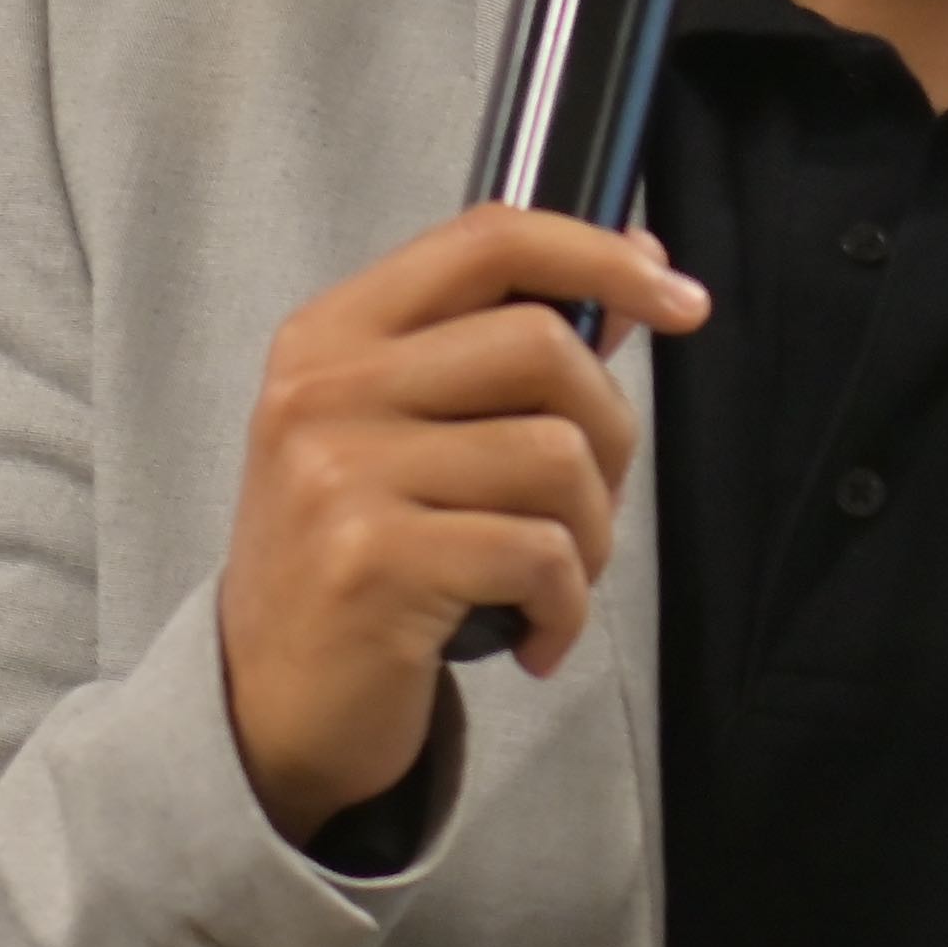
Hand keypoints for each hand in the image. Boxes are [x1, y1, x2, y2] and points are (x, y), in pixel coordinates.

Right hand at [215, 207, 702, 838]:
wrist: (268, 707)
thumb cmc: (358, 560)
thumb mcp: (403, 435)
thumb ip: (500, 354)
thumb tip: (636, 273)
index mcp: (332, 334)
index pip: (489, 239)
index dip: (601, 255)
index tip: (679, 299)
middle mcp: (325, 389)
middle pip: (541, 345)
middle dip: (611, 431)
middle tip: (592, 505)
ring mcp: (341, 473)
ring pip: (556, 456)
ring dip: (592, 536)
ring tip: (555, 583)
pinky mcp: (374, 562)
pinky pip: (541, 555)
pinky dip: (566, 608)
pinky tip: (536, 638)